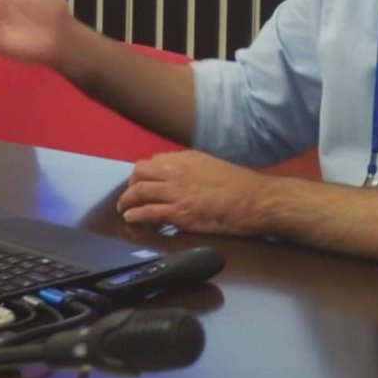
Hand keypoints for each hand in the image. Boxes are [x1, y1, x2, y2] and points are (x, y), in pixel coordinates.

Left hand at [117, 151, 269, 236]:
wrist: (253, 199)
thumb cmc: (238, 185)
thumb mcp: (210, 166)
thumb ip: (191, 169)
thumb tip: (178, 177)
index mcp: (184, 158)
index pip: (152, 162)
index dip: (143, 174)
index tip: (141, 182)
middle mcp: (176, 171)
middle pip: (139, 174)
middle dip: (131, 185)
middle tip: (129, 196)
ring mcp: (176, 192)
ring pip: (139, 192)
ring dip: (127, 201)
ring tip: (124, 209)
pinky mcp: (179, 213)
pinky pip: (148, 212)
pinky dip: (135, 215)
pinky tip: (131, 218)